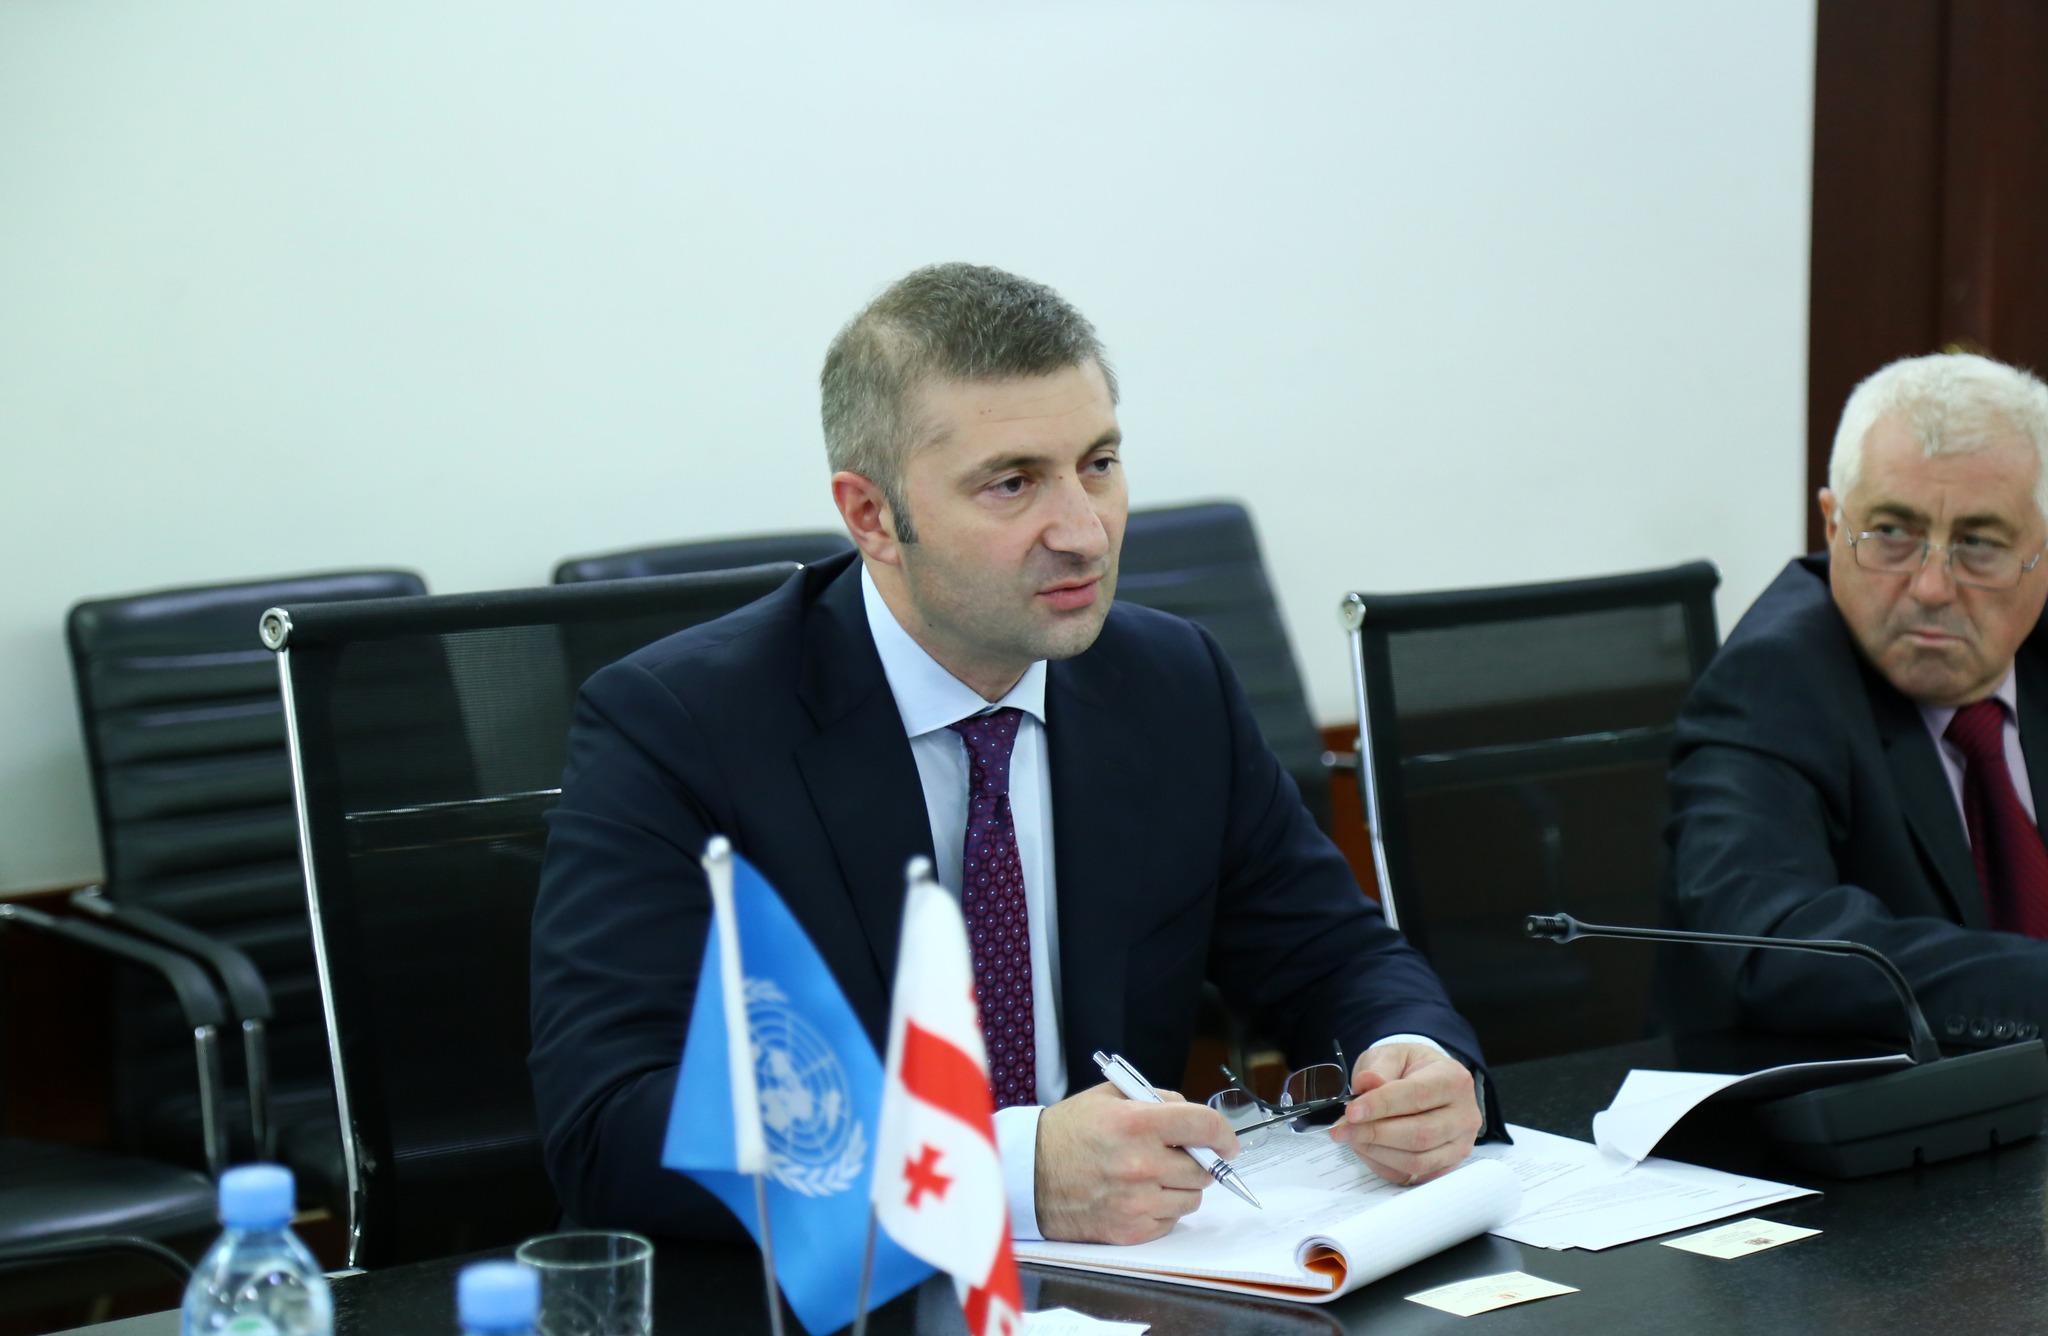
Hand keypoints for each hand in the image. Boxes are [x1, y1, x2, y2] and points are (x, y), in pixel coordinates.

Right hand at [1034, 1081, 1240, 1243]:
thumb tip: (1191, 1116)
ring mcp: (1137, 1201)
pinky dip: (1163, 1209)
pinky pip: (1170, 1221)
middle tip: (1179, 1156)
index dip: (1223, 1133)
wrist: (1028, 1175)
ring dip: (1181, 1187)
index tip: (1226, 1141)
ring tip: (1153, 1176)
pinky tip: (1138, 1195)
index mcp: (1138, 1123)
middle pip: (1204, 1168)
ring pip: (1192, 1199)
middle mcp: (1141, 1164)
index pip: (1205, 1126)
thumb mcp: (1109, 1097)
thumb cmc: (1067, 1133)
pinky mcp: (1131, 1231)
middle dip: (1198, 1161)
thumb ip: (1156, 1100)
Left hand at [1327, 1043, 1482, 1185]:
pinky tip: (1367, 1149)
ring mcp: (1460, 1144)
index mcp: (1453, 1078)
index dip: (1381, 1105)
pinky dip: (1385, 1165)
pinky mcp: (1448, 1165)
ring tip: (1352, 1137)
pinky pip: (1414, 1176)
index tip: (1351, 1111)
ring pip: (1417, 1160)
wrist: (1426, 1082)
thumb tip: (1367, 1083)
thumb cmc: (1407, 1068)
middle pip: (1419, 1134)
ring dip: (1377, 1152)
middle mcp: (1465, 1114)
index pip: (1417, 1095)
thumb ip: (1378, 1068)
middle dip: (1374, 1133)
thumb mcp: (1390, 1055)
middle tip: (1342, 1128)